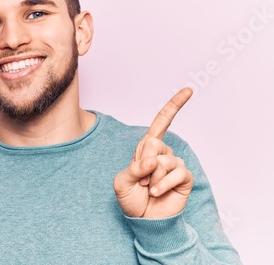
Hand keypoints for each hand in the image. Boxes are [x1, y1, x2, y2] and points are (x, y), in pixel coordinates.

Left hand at [113, 88, 193, 217]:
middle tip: (140, 179)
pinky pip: (177, 173)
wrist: (143, 220)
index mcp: (147, 148)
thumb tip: (152, 161)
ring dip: (152, 178)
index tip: (189, 90)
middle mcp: (163, 153)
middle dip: (143, 163)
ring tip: (148, 188)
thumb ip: (133, 168)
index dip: (174, 106)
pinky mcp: (184, 178)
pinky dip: (163, 184)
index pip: (162, 122)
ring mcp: (175, 165)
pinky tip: (155, 192)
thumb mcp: (121, 182)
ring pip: (164, 160)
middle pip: (154, 144)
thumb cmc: (131, 199)